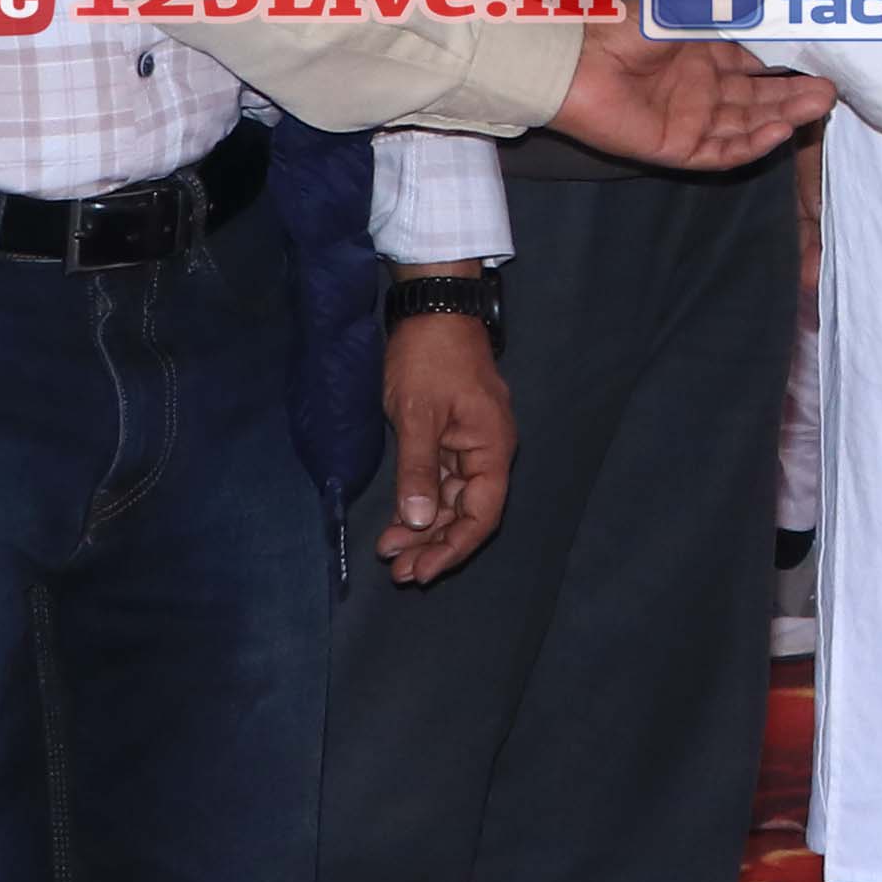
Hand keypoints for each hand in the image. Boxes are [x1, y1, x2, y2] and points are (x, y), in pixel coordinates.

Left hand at [375, 309, 513, 584]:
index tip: (422, 570)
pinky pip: (440, 481)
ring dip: (423, 528)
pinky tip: (397, 522)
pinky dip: (420, 502)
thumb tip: (419, 522)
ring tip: (390, 554)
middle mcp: (487, 453)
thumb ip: (419, 470)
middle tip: (398, 572)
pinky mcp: (450, 438)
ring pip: (451, 501)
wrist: (432, 308)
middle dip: (434, 544)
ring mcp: (469, 446)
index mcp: (492, 448)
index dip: (454, 547)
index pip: (482, 514)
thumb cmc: (429, 357)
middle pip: (467, 513)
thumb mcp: (418, 414)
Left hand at [553, 20, 827, 172]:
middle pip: (758, 98)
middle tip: (829, 92)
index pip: (755, 67)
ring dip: (781, 118)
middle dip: (794, 95)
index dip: (787, 68)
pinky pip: (721, 151)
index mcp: (703, 56)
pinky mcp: (675, 148)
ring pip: (746, 125)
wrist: (575, 63)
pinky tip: (779, 131)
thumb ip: (722, 4)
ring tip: (815, 108)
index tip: (821, 64)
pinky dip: (751, 143)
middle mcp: (701, 90)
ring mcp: (690, 121)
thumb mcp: (679, 8)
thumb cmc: (623, 29)